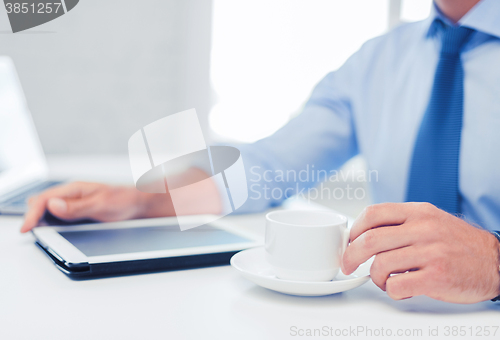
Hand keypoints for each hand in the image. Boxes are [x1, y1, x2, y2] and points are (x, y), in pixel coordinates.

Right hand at [20, 182, 170, 232]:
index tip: (26, 228)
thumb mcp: (101, 204)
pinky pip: (59, 215)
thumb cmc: (124, 200)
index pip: (44, 199)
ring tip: (36, 231)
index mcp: (74, 189)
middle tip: (30, 231)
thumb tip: (53, 205)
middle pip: (41, 203)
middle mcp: (72, 194)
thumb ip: (77, 207)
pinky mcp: (78, 210)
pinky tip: (51, 229)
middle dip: (33, 216)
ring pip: (48, 210)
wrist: (139, 203)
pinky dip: (51, 222)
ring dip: (41, 219)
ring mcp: (74, 202)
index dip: (32, 214)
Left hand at [342, 202, 499, 303]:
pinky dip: (392, 290)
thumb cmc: (459, 244)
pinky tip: (402, 289)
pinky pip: (397, 285)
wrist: (496, 262)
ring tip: (386, 280)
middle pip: (370, 240)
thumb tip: (364, 234)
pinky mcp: (437, 277)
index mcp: (418, 212)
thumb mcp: (430, 221)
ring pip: (380, 265)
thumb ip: (401, 223)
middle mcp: (423, 229)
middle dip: (351, 256)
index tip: (349, 242)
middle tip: (348, 265)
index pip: (373, 213)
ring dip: (376, 277)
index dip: (354, 229)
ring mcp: (431, 252)